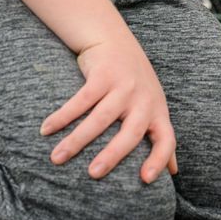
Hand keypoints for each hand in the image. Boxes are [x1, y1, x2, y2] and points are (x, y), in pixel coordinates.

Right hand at [40, 36, 176, 183]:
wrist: (115, 40)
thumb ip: (161, 136)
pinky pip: (80, 101)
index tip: (145, 179)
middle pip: (132, 131)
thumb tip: (174, 170)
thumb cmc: (135, 82)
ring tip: (56, 158)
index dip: (160, 159)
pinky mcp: (103, 75)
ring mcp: (124, 86)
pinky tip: (46, 130)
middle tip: (93, 174)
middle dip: (113, 154)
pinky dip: (62, 116)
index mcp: (157, 110)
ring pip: (100, 118)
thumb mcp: (154, 105)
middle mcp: (144, 99)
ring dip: (76, 140)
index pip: (167, 138)